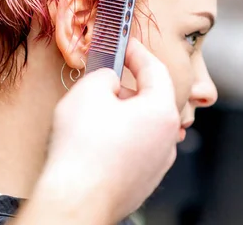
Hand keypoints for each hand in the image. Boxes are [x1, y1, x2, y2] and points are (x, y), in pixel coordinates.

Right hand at [14, 38, 178, 224]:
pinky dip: (118, 137)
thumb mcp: (88, 90)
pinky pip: (133, 148)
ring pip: (142, 125)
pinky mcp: (142, 181)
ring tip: (92, 114)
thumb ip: (104, 74)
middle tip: (102, 79)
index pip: (155, 70)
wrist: (76, 198)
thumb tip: (109, 80)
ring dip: (121, 113)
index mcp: (161, 112)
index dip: (137, 52)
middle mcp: (166, 139)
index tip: (125, 44)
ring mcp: (156, 164)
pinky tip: (94, 140)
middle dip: (126, 86)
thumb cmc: (83, 148)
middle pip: (150, 99)